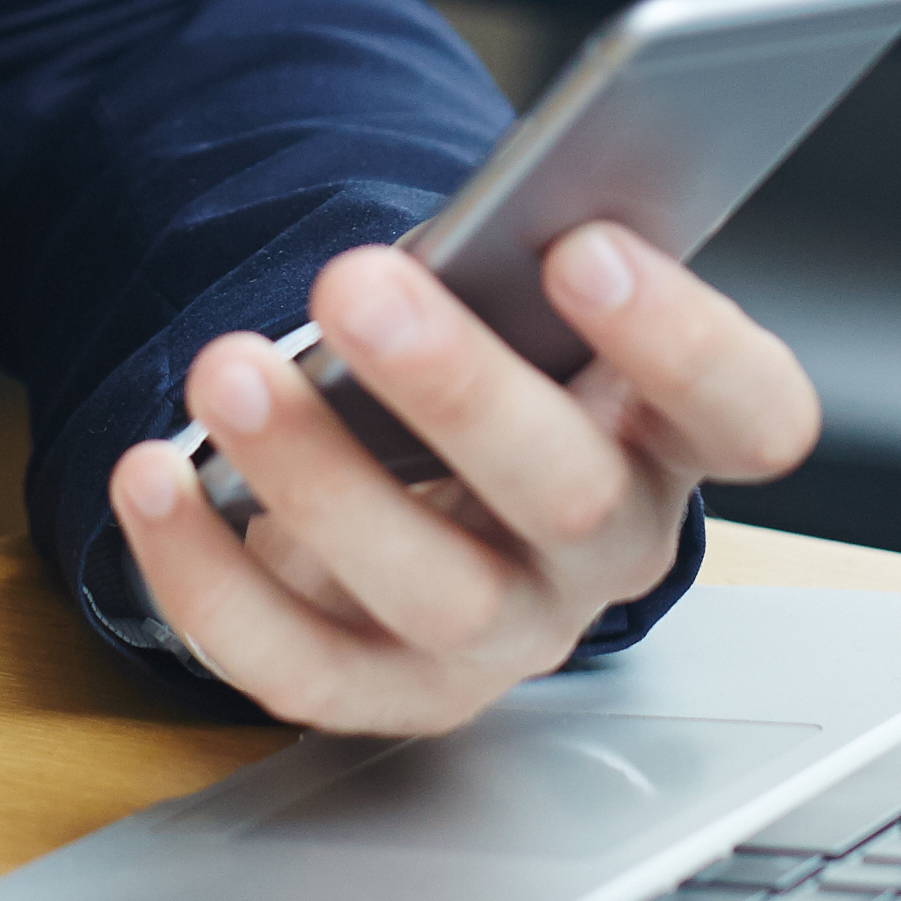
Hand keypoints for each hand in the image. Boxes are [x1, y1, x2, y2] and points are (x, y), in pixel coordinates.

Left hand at [105, 225, 819, 734]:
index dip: (682, 342)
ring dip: (319, 477)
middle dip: (456, 386)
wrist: (424, 485)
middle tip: (352, 281)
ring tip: (226, 369)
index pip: (748, 412)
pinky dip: (211, 577)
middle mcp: (605, 547)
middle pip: (569, 498)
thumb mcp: (524, 302)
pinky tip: (153, 476)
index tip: (584, 247)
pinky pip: (300, 665)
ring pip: (434, 593)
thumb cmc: (491, 361)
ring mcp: (505, 636)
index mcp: (672, 431)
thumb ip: (527, 262)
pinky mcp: (391, 691)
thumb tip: (494, 209)